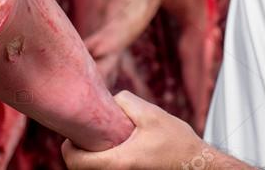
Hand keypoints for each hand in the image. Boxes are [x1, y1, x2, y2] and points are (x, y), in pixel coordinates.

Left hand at [61, 91, 207, 169]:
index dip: (68, 148)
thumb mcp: (150, 113)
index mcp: (119, 162)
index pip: (76, 162)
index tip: (71, 136)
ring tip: (102, 141)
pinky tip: (114, 149)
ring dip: (92, 158)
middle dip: (78, 153)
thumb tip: (107, 100)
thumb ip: (123, 101)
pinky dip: (104, 162)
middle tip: (84, 136)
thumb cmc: (177, 142)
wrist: (196, 163)